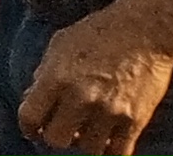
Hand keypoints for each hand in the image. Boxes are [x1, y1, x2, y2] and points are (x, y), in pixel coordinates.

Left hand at [15, 4, 172, 155]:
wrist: (143, 30)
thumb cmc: (99, 32)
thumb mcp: (60, 44)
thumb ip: (44, 72)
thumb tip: (32, 97)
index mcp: (56, 77)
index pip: (30, 117)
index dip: (28, 127)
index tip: (33, 128)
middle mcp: (80, 98)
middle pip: (56, 139)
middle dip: (55, 134)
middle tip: (62, 127)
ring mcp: (109, 112)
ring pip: (87, 149)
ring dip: (84, 142)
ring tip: (86, 130)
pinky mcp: (134, 121)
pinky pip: (118, 153)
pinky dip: (109, 151)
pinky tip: (106, 139)